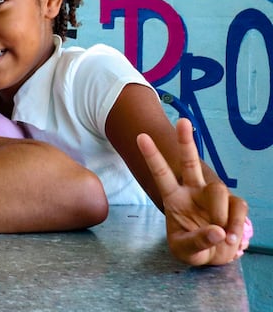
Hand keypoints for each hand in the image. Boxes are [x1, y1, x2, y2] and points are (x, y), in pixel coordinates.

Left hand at [138, 118, 248, 265]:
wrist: (213, 257)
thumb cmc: (192, 248)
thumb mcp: (184, 250)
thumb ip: (198, 241)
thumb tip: (218, 232)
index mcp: (173, 197)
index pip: (161, 173)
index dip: (152, 156)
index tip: (141, 136)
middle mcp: (193, 191)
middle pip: (189, 162)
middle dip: (186, 142)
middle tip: (183, 122)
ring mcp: (213, 196)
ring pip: (219, 189)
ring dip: (222, 215)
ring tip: (224, 237)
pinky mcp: (233, 205)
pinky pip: (238, 206)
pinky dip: (238, 223)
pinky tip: (233, 240)